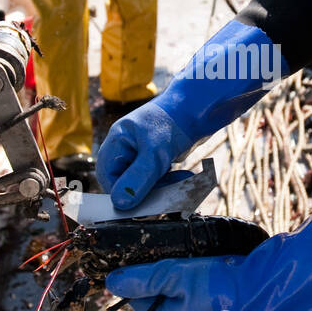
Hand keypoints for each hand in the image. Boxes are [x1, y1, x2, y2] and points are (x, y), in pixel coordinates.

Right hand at [96, 20, 287, 210]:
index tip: (144, 201)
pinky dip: (170, 182)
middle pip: (125, 183)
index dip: (123, 192)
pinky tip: (184, 176)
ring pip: (143, 184)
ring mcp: (141, 153)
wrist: (202, 106)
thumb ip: (138, 179)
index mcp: (116, 142)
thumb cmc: (174, 122)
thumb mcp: (155, 153)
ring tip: (181, 180)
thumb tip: (120, 204)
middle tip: (168, 192)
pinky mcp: (157, 158)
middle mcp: (125, 148)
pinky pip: (157, 180)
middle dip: (146, 191)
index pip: (108, 178)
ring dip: (162, 187)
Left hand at [105, 207, 311, 310]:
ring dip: (169, 257)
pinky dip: (186, 256)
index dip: (130, 273)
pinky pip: (190, 270)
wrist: (261, 281)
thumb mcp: (172, 278)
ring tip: (170, 239)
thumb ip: (142, 279)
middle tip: (150, 240)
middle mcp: (182, 310)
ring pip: (172, 275)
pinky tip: (189, 243)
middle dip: (150, 263)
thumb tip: (110, 282)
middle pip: (154, 284)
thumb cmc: (216, 284)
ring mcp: (198, 298)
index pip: (136, 295)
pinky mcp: (212, 284)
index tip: (126, 250)